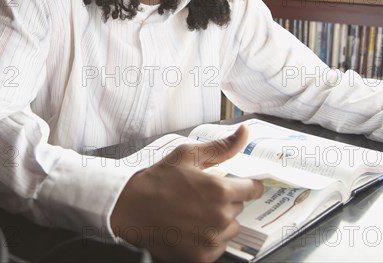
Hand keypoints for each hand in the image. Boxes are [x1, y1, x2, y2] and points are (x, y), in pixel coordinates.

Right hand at [111, 125, 263, 261]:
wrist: (130, 209)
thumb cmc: (157, 181)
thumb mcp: (187, 155)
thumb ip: (221, 147)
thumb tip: (245, 132)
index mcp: (220, 191)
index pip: (253, 189)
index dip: (246, 184)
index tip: (239, 184)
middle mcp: (220, 218)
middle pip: (239, 208)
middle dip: (226, 201)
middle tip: (202, 195)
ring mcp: (211, 240)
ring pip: (230, 229)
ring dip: (220, 221)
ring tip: (195, 212)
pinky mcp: (201, 257)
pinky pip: (218, 246)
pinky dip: (209, 238)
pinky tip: (191, 228)